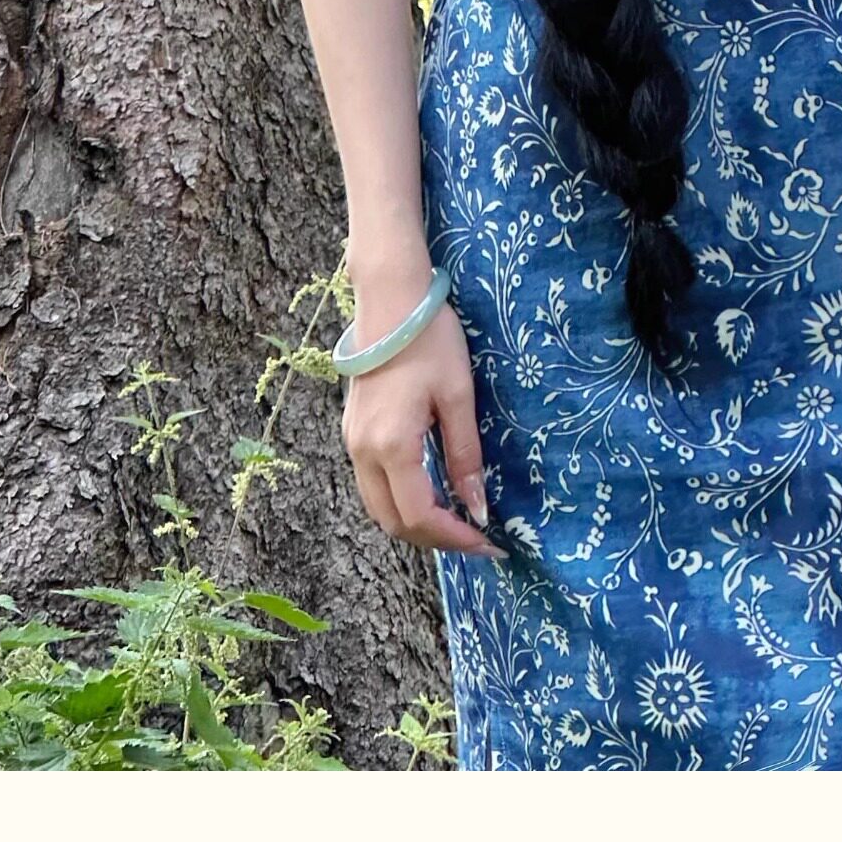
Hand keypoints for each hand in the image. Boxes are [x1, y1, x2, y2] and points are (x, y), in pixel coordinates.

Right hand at [342, 299, 504, 558]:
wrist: (390, 298)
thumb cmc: (430, 340)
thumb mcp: (458, 396)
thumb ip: (465, 457)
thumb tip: (478, 509)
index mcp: (391, 446)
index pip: (419, 516)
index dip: (454, 538)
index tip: (488, 543)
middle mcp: (363, 452)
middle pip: (394, 522)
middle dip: (435, 539)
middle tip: (476, 537)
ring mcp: (353, 443)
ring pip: (380, 508)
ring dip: (416, 523)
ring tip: (457, 520)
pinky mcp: (352, 431)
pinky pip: (373, 485)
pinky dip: (401, 500)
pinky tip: (432, 491)